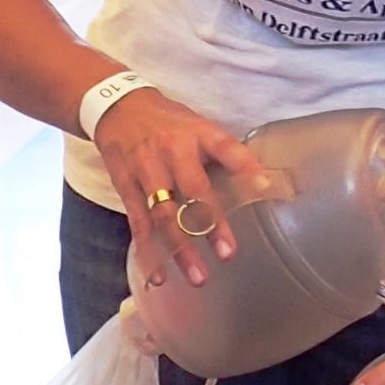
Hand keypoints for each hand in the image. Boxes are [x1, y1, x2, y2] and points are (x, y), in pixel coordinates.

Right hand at [92, 89, 263, 288]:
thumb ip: (223, 154)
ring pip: (164, 213)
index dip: (245, 165)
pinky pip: (138, 222)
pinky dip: (149, 250)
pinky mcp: (125, 185)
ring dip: (181, 247)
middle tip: (227, 254)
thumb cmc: (169, 123)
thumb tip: (261, 184)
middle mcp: (172, 150)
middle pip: (193, 189)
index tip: (264, 186)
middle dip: (210, 223)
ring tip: (198, 276)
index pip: (225, 147)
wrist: (119, 108)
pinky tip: (160, 274)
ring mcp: (146, 168)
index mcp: (197, 133)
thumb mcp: (198, 125)